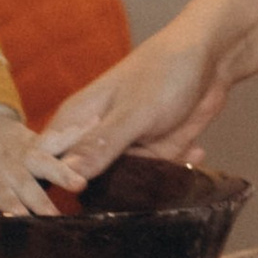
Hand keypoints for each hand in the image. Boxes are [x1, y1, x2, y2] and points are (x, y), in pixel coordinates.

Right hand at [34, 28, 229, 185]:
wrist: (210, 58)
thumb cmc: (163, 73)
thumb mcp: (133, 113)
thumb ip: (101, 144)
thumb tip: (67, 174)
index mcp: (76, 121)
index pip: (46, 160)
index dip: (50, 183)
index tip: (70, 200)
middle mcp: (95, 137)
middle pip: (82, 181)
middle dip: (102, 195)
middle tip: (129, 196)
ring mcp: (123, 147)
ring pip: (120, 185)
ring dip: (145, 185)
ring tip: (167, 175)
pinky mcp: (150, 153)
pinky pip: (152, 177)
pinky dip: (173, 170)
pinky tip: (195, 151)